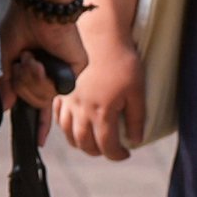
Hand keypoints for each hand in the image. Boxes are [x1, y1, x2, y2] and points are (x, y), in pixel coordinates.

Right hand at [0, 4, 83, 118]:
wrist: (39, 8)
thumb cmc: (20, 25)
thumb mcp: (4, 57)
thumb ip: (5, 83)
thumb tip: (6, 106)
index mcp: (37, 70)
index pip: (39, 102)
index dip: (38, 122)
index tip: (38, 141)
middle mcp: (52, 74)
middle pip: (35, 102)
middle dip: (22, 86)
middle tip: (21, 63)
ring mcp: (64, 72)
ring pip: (44, 99)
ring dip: (30, 80)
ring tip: (30, 58)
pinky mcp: (76, 70)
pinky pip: (56, 90)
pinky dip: (42, 78)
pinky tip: (39, 61)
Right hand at [53, 37, 142, 159]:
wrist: (104, 41)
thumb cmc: (124, 65)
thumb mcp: (137, 92)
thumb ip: (137, 119)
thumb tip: (136, 140)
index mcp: (102, 112)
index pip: (107, 145)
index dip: (117, 154)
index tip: (126, 154)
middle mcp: (82, 110)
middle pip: (85, 144)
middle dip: (98, 152)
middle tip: (110, 150)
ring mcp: (70, 102)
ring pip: (69, 133)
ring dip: (80, 144)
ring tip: (92, 143)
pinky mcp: (63, 93)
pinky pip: (59, 117)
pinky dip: (65, 127)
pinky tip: (75, 126)